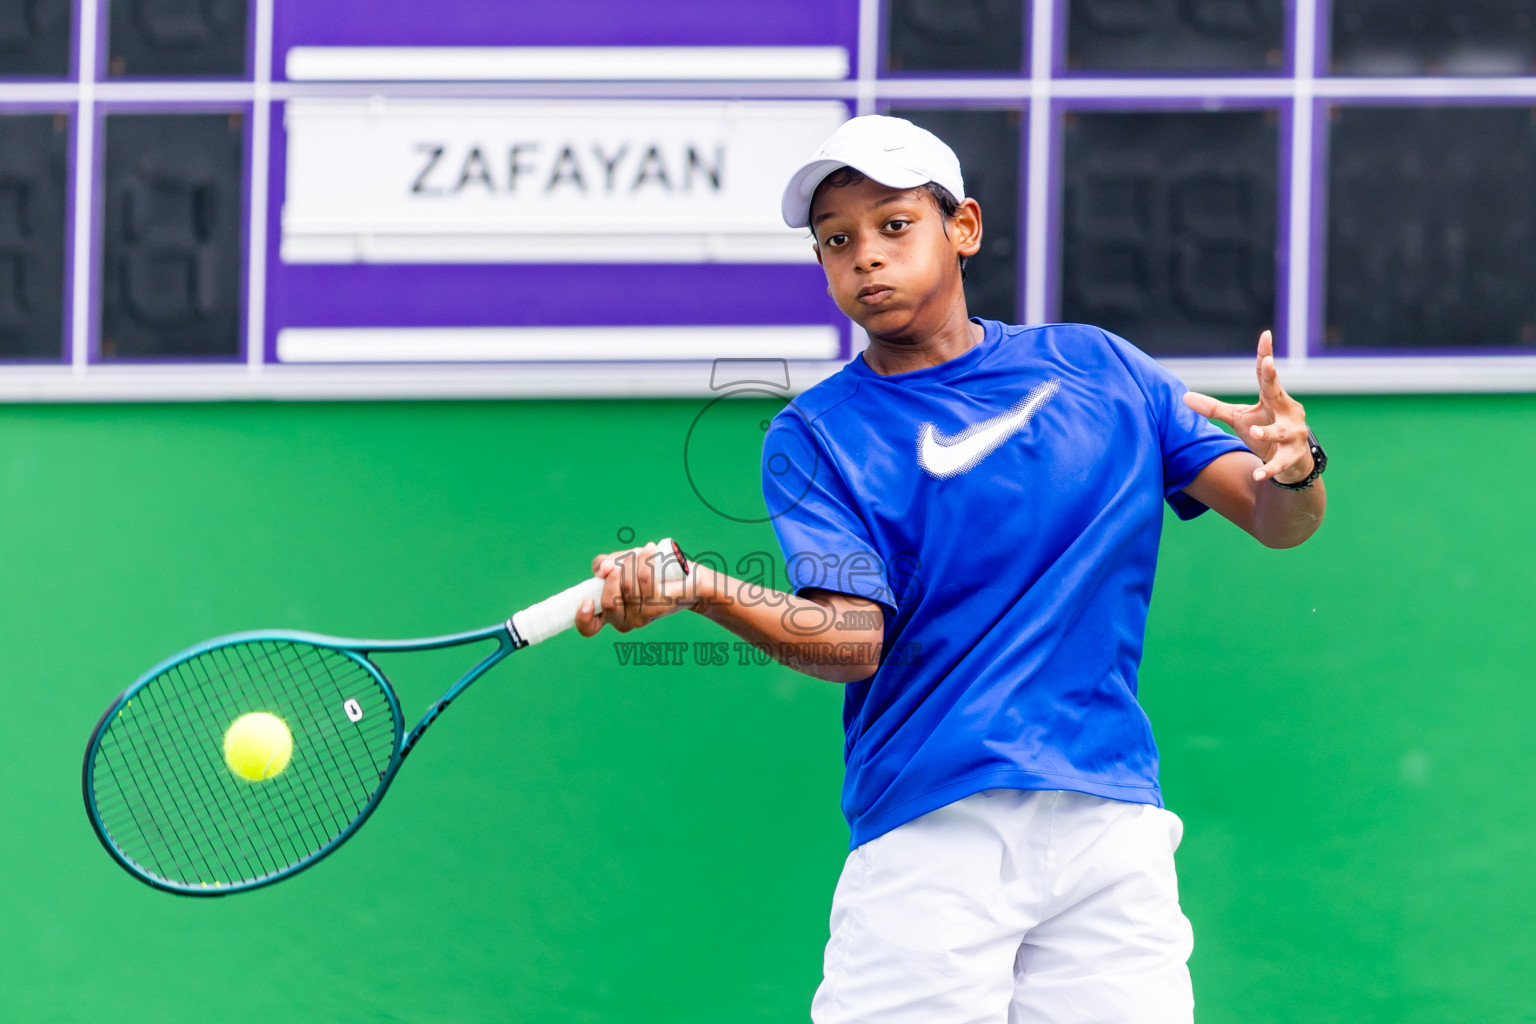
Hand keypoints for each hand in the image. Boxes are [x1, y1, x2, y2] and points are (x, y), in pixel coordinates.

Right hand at [574, 542, 694, 636]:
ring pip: (627, 586)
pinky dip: (645, 560)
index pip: (589, 627)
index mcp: (610, 613)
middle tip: (628, 560)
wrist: (687, 577)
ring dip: (633, 562)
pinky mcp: (659, 608)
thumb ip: (604, 564)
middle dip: (616, 572)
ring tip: (645, 553)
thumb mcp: (621, 563)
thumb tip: (602, 570)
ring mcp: (642, 618)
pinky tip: (651, 551)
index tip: (586, 600)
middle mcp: (624, 621)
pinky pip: (644, 580)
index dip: (582, 617)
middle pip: (608, 601)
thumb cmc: (651, 571)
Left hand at [1184, 330, 1313, 484]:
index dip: (1265, 355)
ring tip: (1256, 432)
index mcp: (1272, 399)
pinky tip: (1256, 476)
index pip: (1266, 375)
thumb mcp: (1239, 418)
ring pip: (1280, 431)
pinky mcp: (1293, 456)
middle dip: (1273, 379)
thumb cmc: (1264, 433)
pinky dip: (1269, 470)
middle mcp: (1286, 412)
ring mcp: (1293, 434)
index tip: (1265, 335)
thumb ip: (1214, 408)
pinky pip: (1279, 463)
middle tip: (1268, 364)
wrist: (1291, 464)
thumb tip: (1184, 397)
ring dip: (1268, 432)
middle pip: (1277, 392)